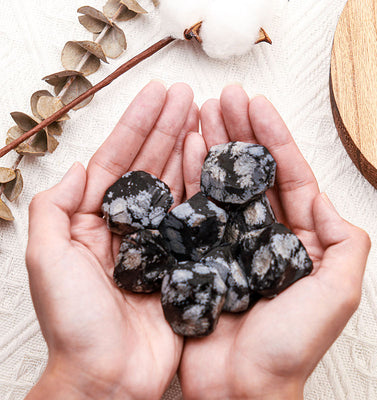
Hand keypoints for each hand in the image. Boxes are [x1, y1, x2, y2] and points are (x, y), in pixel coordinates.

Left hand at [25, 81, 196, 399]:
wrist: (109, 376)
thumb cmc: (74, 323)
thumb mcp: (47, 259)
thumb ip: (55, 209)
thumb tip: (79, 169)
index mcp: (95, 218)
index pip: (119, 159)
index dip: (137, 124)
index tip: (158, 93)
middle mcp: (130, 223)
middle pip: (150, 164)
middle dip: (167, 126)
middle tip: (188, 94)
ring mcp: (160, 239)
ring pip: (175, 183)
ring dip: (188, 147)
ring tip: (204, 115)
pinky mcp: (184, 258)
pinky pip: (195, 215)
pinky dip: (204, 186)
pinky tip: (213, 159)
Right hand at [179, 85, 370, 399]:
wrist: (239, 386)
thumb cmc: (288, 346)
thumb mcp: (337, 292)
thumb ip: (347, 243)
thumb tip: (330, 201)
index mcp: (298, 237)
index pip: (288, 175)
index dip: (273, 138)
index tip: (257, 105)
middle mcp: (263, 233)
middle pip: (253, 172)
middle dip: (240, 132)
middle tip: (224, 99)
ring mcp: (230, 240)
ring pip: (223, 182)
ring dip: (215, 146)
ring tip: (202, 113)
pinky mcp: (202, 251)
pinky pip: (196, 206)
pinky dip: (192, 177)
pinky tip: (187, 150)